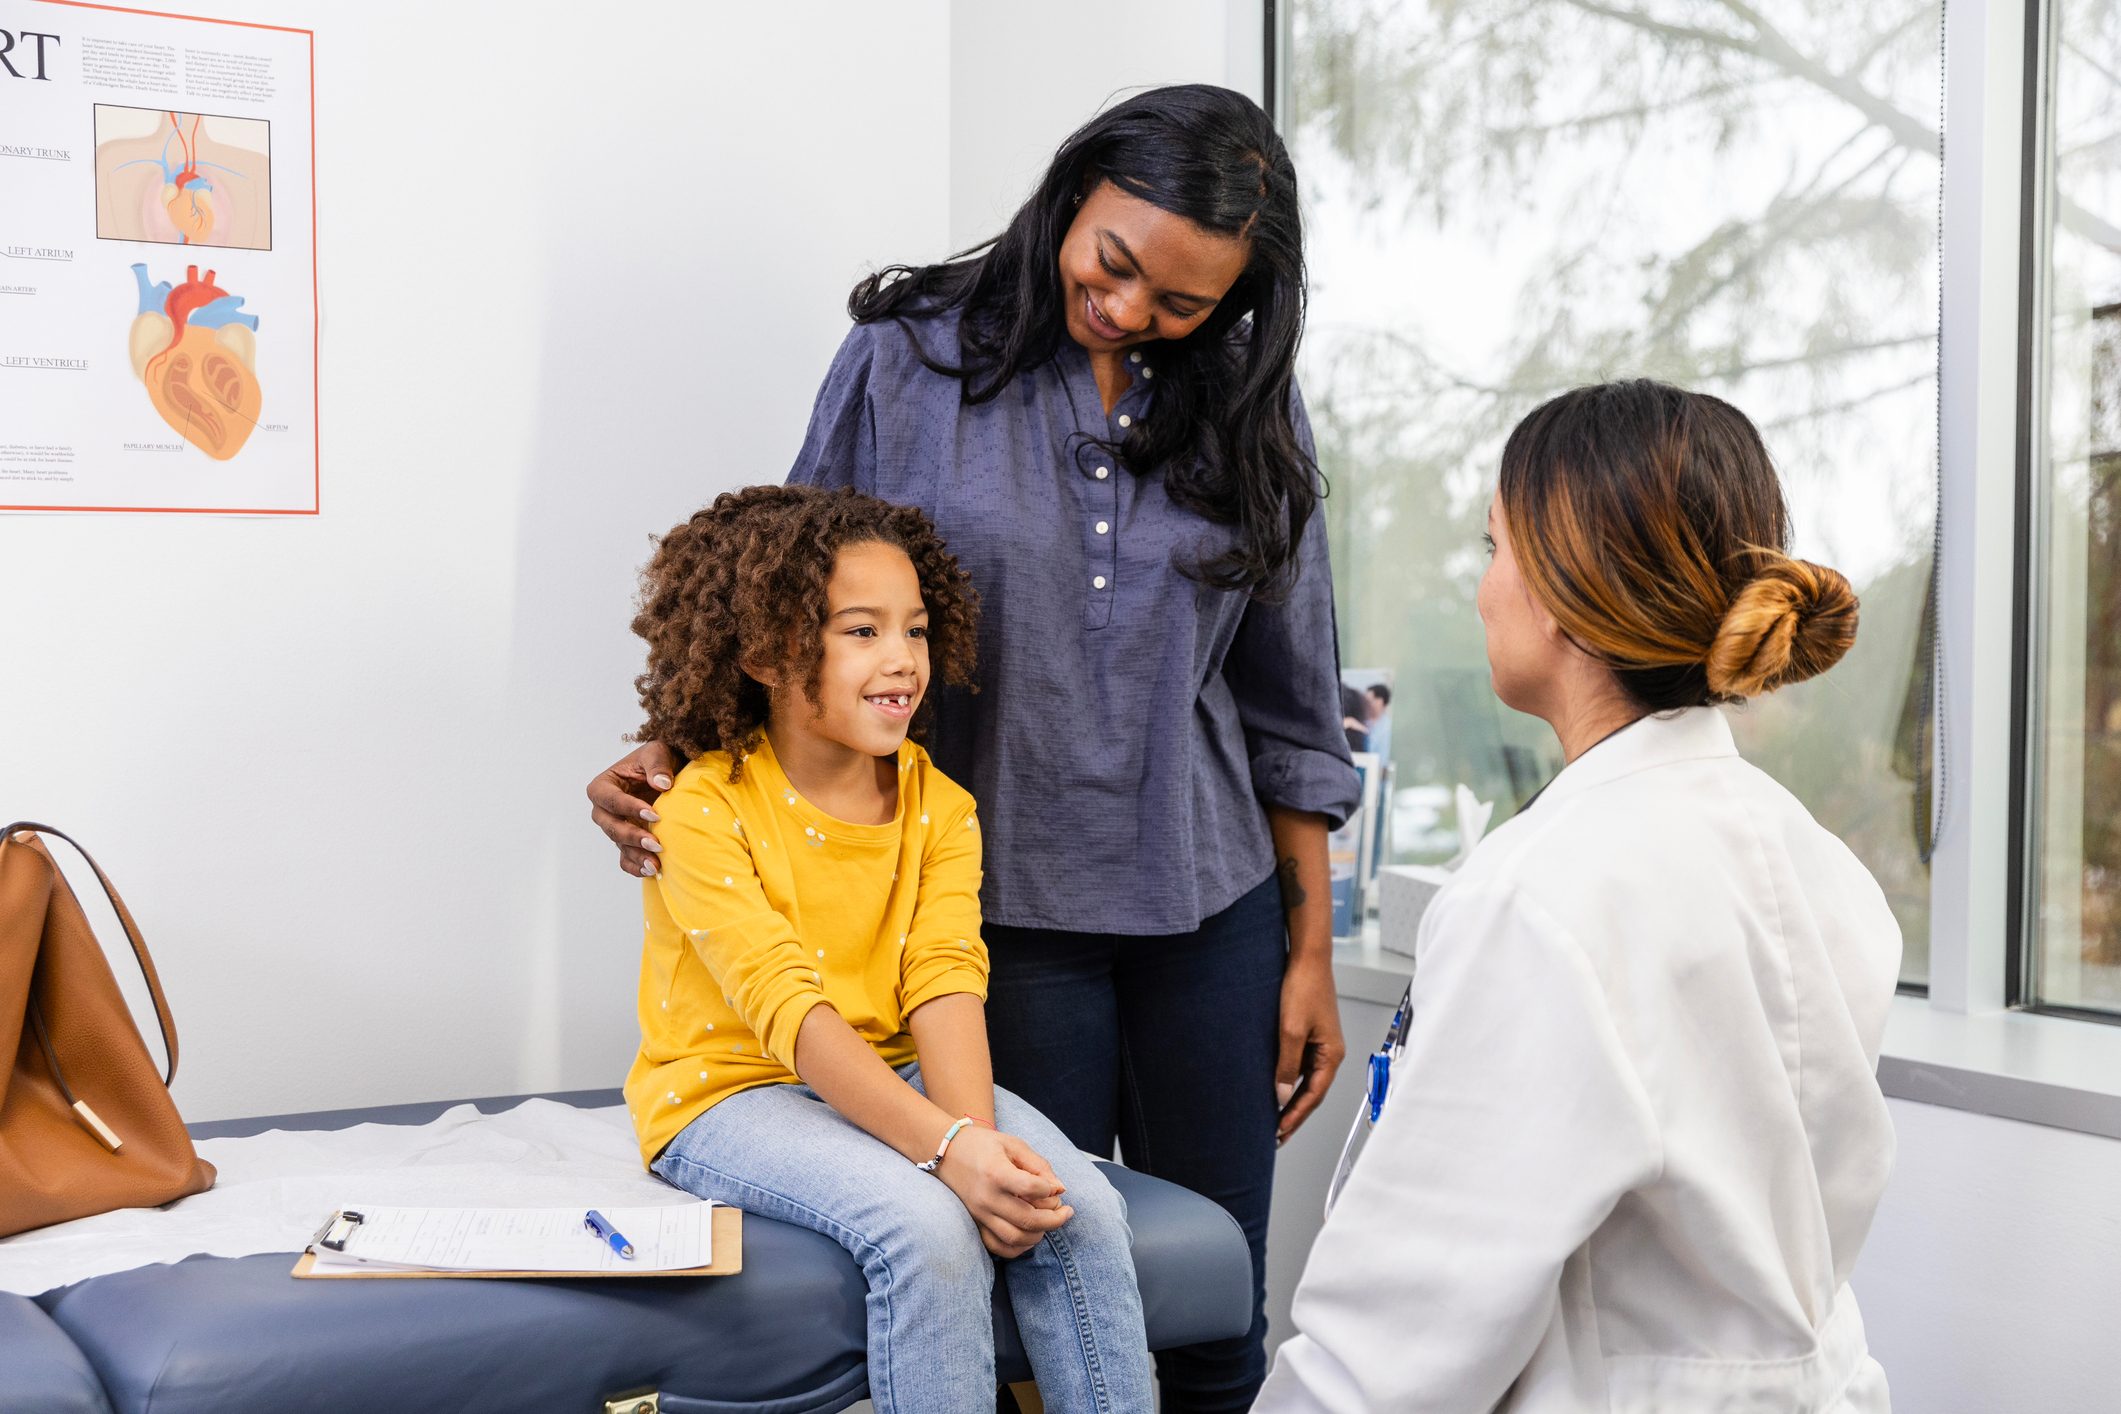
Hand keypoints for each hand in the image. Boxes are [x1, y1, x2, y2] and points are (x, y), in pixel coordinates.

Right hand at [587, 741, 678, 877]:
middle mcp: (604, 810)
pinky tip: (652, 871)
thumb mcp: (656, 752)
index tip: (654, 814)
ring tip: (656, 865)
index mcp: (603, 785)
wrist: (668, 774)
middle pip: (611, 826)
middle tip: (656, 843)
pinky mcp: (626, 842)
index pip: (610, 799)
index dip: (629, 808)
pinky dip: (636, 866)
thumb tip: (662, 784)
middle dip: (632, 836)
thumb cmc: (657, 759)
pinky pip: (625, 859)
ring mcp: (615, 827)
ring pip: (619, 845)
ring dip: (637, 855)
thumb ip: (657, 765)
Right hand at [937, 1125, 1072, 1258]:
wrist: (948, 1152)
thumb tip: (1060, 1189)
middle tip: (1067, 1211)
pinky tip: (1031, 1235)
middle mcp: (987, 1197)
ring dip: (1039, 1234)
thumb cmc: (984, 1145)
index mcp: (996, 1172)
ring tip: (1049, 1221)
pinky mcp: (976, 1224)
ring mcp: (979, 1214)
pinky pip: (998, 1247)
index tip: (1052, 1186)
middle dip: (1055, 1219)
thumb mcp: (1014, 1144)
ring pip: (1015, 1238)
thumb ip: (1039, 1165)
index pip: (1031, 1189)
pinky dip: (1019, 1248)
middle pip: (1028, 1220)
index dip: (1049, 1189)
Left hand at [1275, 951, 1345, 1142]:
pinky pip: (1301, 1066)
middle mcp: (1330, 1053)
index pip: (1313, 1096)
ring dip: (1291, 1099)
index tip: (1279, 1133)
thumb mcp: (1290, 1030)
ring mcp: (1321, 1044)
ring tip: (1273, 1118)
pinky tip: (1275, 1088)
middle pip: (1312, 1093)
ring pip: (1306, 1081)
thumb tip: (1280, 1096)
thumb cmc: (1303, 988)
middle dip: (1294, 1115)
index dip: (1295, 1116)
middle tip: (1276, 1136)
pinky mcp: (1311, 1035)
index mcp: (1332, 1055)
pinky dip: (1289, 1080)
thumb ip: (1286, 1066)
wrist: (1307, 958)